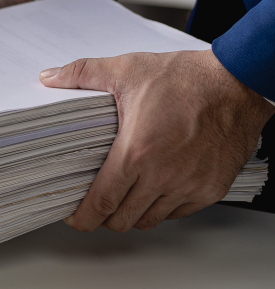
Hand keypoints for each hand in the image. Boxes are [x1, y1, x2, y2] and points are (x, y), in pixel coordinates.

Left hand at [40, 49, 274, 231]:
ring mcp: (190, 185)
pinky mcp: (211, 189)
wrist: (238, 83)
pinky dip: (162, 208)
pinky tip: (153, 189)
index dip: (82, 217)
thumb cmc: (187, 78)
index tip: (72, 216)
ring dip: (133, 212)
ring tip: (123, 195)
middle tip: (95, 203)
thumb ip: (82, 73)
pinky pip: (178, 212)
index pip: (102, 202)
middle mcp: (164, 176)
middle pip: (123, 218)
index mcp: (137, 152)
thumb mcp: (127, 69)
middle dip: (104, 216)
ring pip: (150, 219)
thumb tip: (49, 77)